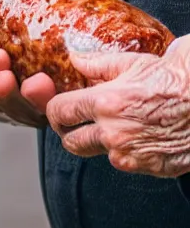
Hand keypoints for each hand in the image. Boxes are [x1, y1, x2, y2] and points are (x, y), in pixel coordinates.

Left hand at [46, 35, 189, 177]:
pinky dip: (127, 151)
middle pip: (71, 143)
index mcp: (105, 104)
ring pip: (98, 153)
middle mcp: (113, 134)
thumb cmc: (173, 79)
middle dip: (70, 133)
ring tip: (117, 125)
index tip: (59, 110)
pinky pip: (125, 162)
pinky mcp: (149, 168)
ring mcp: (131, 155)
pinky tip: (140, 135)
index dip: (54, 111)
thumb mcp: (132, 64)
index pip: (58, 113)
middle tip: (77, 124)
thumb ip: (96, 65)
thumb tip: (75, 59)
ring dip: (100, 142)